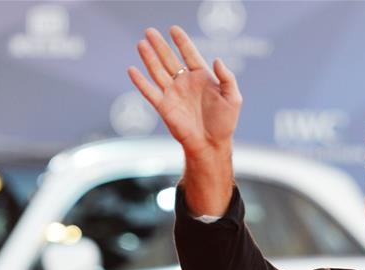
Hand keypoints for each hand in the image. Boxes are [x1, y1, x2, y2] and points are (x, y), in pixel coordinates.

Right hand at [128, 26, 241, 158]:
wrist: (211, 144)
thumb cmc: (224, 123)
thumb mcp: (233, 98)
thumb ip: (227, 78)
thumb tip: (217, 59)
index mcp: (201, 77)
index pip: (190, 54)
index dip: (182, 41)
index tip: (173, 29)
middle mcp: (185, 83)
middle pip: (169, 59)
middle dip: (160, 45)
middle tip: (150, 31)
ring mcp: (173, 94)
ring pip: (158, 71)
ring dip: (149, 58)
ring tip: (141, 43)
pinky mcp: (164, 107)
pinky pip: (150, 92)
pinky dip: (140, 82)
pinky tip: (132, 70)